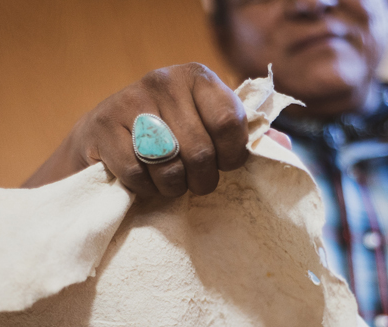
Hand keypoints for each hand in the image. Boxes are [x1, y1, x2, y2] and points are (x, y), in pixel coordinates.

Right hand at [25, 63, 276, 195]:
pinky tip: (146, 181)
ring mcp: (130, 101)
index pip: (228, 122)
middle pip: (199, 151)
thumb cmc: (171, 134)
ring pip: (167, 164)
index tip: (226, 165)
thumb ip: (248, 136)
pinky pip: (136, 173)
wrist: (105, 134)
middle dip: (203, 180)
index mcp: (199, 77)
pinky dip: (145, 188)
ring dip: (173, 187)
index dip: (232, 156)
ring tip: (171, 183)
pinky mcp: (103, 126)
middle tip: (197, 183)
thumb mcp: (209, 127)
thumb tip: (284, 145)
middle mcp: (165, 81)